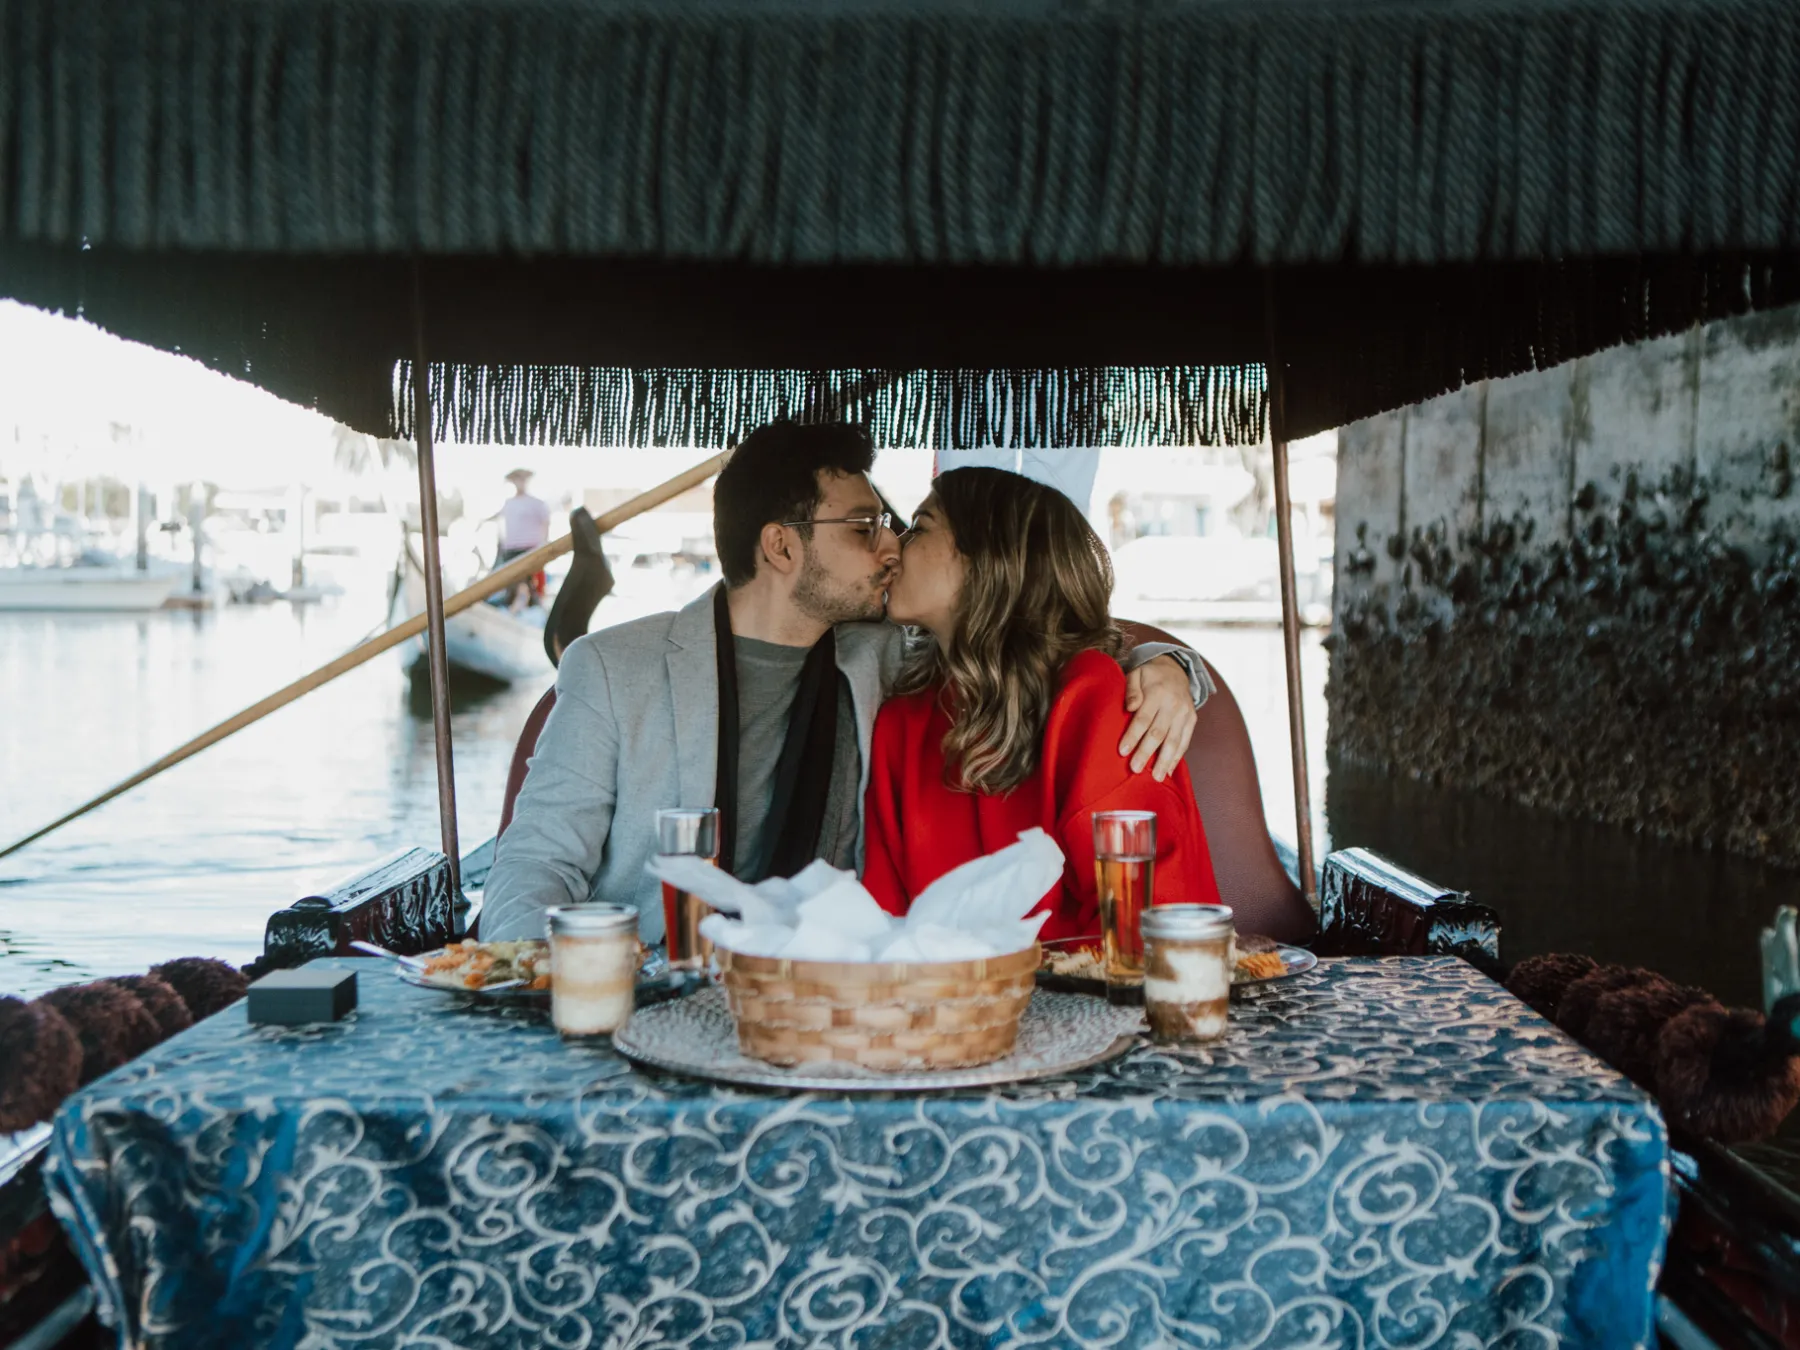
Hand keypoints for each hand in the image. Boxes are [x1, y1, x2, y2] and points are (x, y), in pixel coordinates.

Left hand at [1120, 654, 1197, 780]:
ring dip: (1164, 761)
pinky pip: (1185, 742)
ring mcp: (1185, 714)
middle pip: (1159, 733)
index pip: (1143, 718)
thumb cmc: (1149, 675)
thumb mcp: (1136, 674)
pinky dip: (1177, 757)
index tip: (1122, 751)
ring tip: (1156, 778)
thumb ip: (1131, 690)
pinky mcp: (1192, 721)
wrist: (1176, 669)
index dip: (1133, 736)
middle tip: (1135, 769)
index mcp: (1157, 693)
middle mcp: (1173, 705)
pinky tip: (1168, 771)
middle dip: (1146, 752)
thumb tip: (1129, 707)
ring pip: (1174, 741)